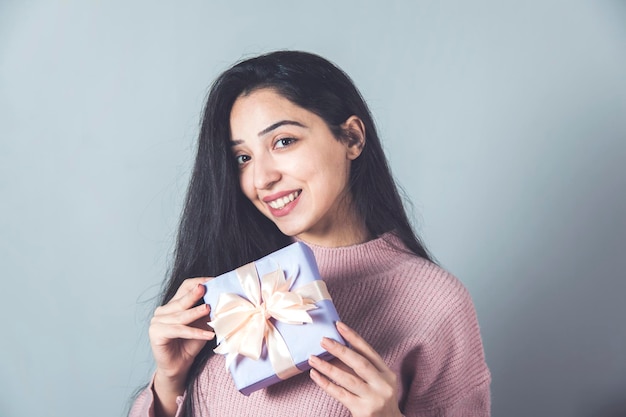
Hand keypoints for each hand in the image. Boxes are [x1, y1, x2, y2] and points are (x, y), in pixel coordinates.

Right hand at [148, 278, 214, 415]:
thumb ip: (207, 312)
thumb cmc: (190, 344)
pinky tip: (208, 335)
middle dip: (196, 294)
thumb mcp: (202, 324)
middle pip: (181, 299)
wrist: (179, 366)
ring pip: (181, 315)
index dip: (199, 282)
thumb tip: (221, 299)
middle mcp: (163, 310)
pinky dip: (194, 332)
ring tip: (210, 310)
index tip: (214, 280)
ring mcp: (157, 321)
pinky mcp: (156, 333)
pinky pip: (178, 330)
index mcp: (173, 304)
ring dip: (196, 313)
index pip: (185, 287)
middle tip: (207, 288)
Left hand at [308, 322, 401, 416]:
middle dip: (340, 349)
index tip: (338, 325)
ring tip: (313, 358)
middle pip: (359, 363)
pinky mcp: (363, 411)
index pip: (369, 351)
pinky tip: (315, 375)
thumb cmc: (379, 401)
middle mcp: (383, 384)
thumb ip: (362, 369)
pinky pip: (340, 394)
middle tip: (323, 340)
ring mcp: (374, 398)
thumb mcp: (378, 383)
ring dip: (328, 367)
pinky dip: (325, 383)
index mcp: (387, 373)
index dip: (353, 337)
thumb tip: (336, 351)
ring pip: (347, 379)